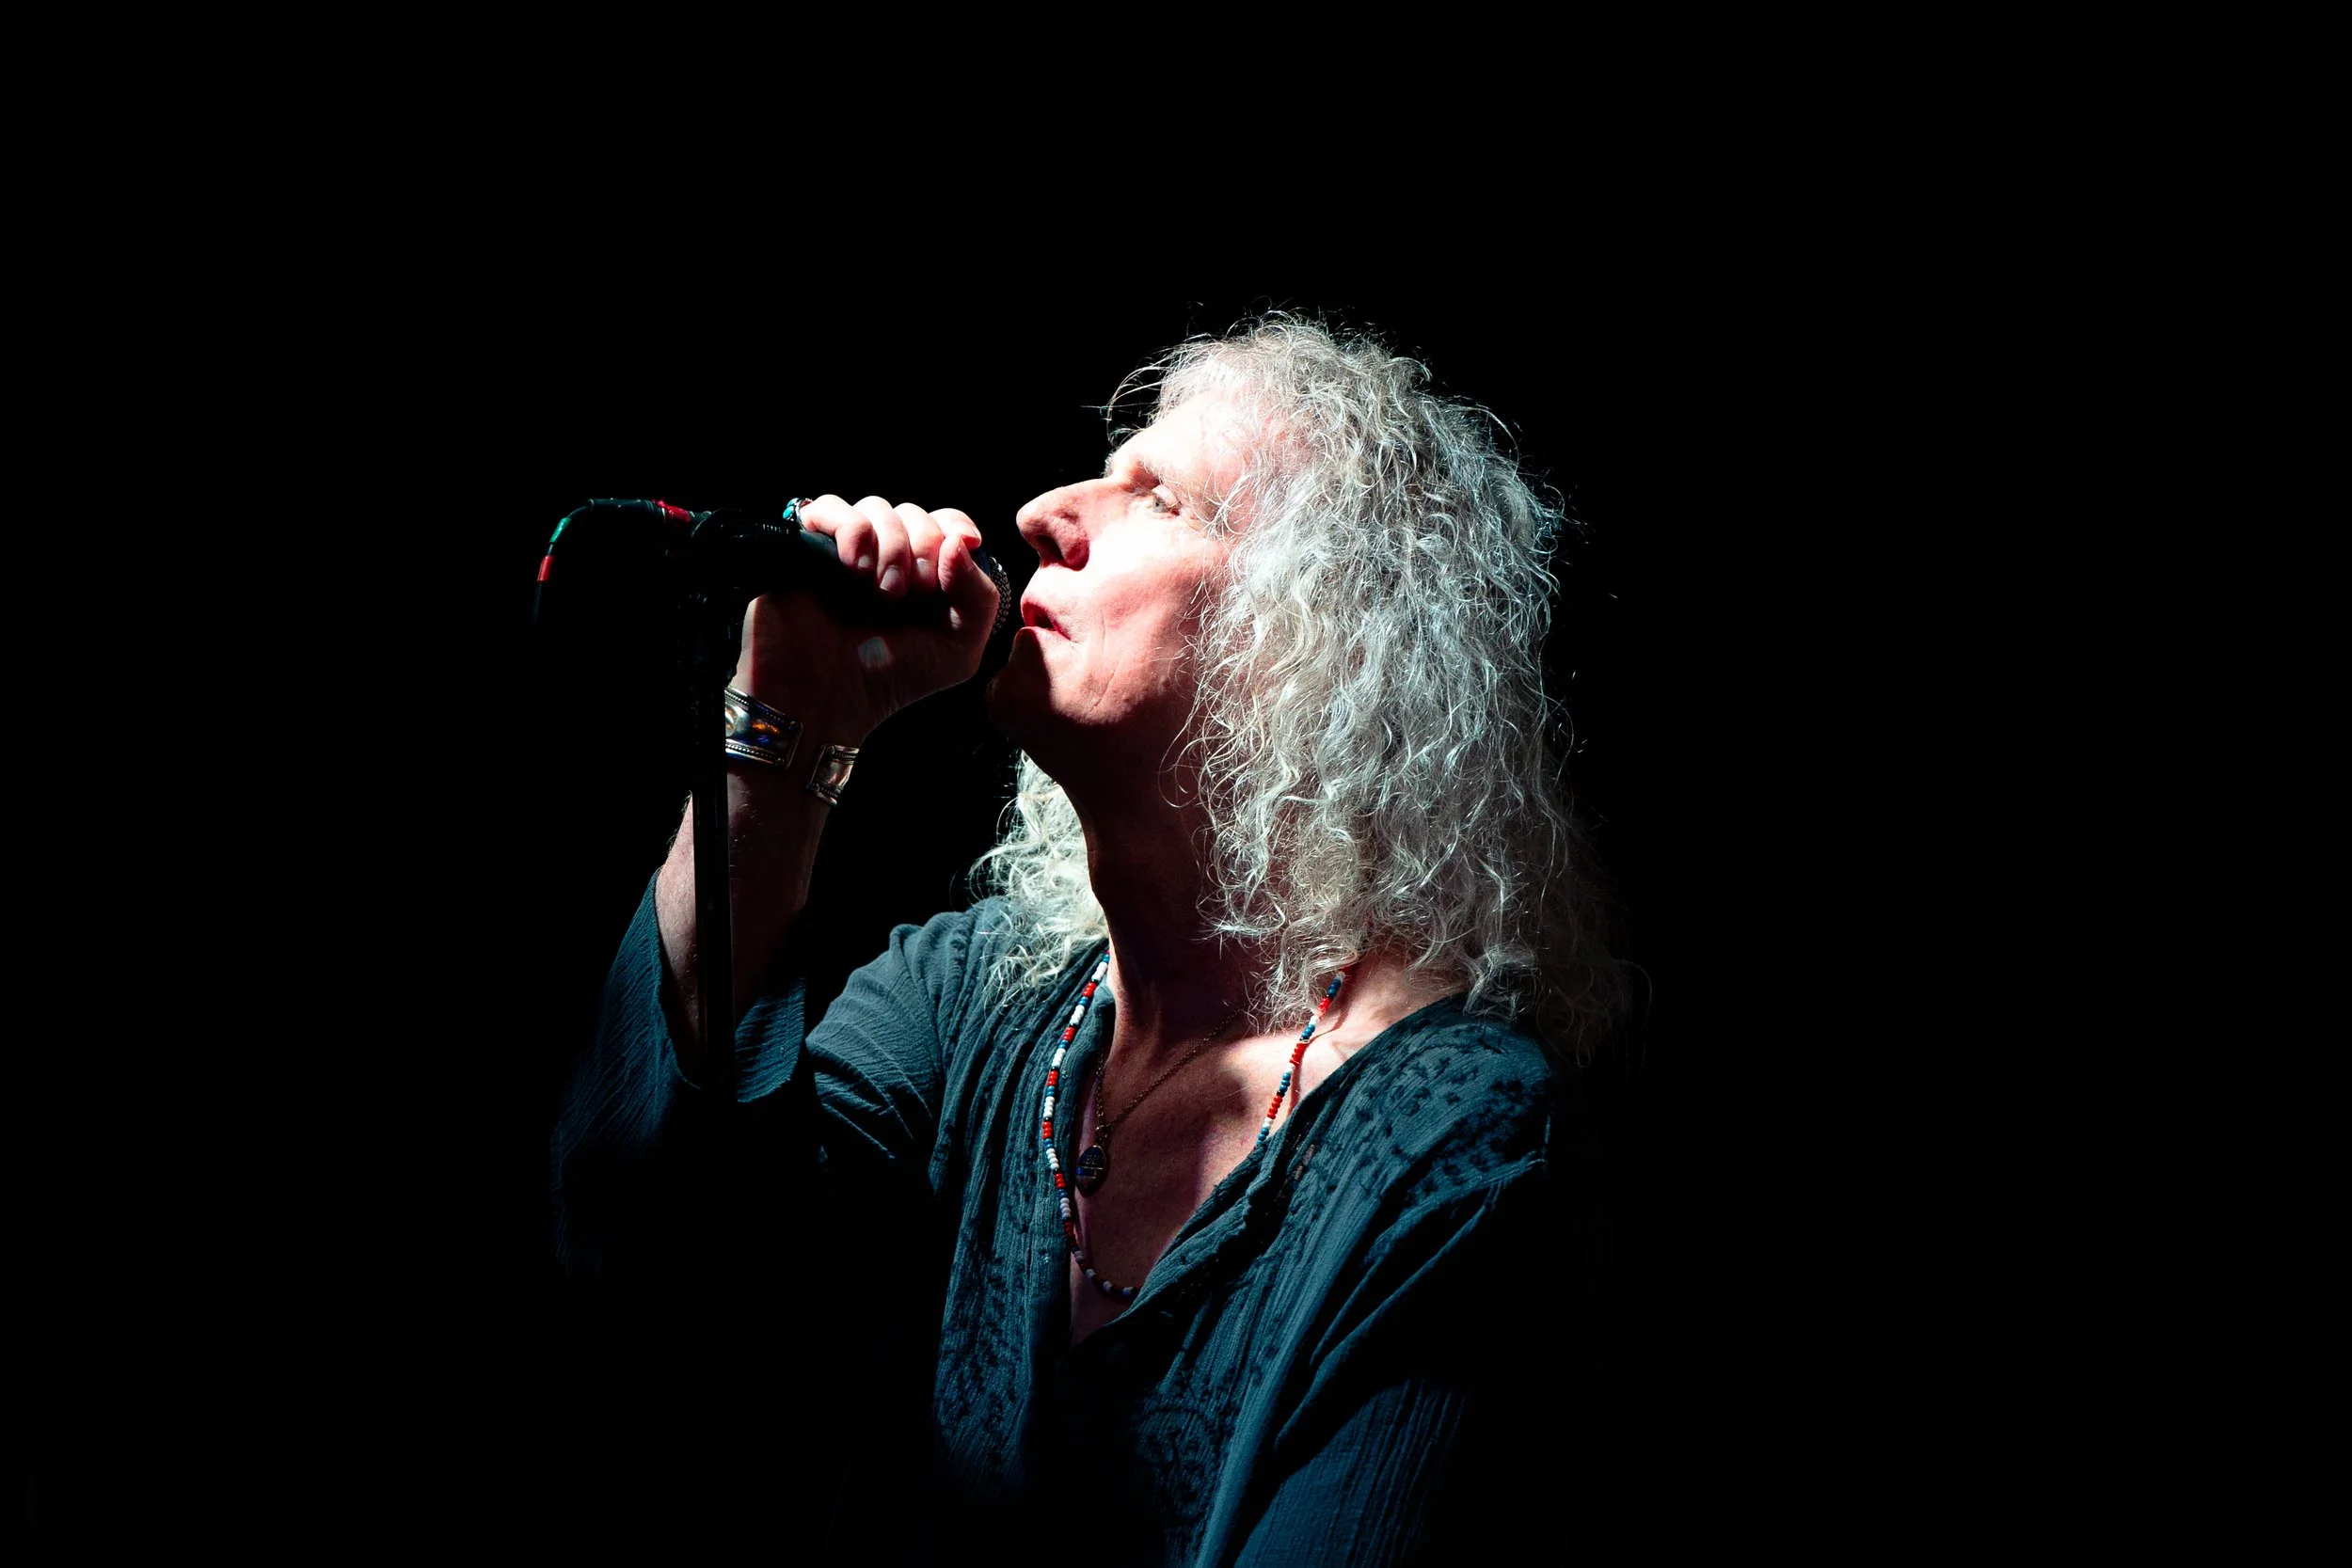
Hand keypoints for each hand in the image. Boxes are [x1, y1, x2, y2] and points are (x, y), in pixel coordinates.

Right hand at [733, 494, 1000, 744]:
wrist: (828, 699)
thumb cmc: (891, 678)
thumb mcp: (957, 649)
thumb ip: (978, 596)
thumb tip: (958, 543)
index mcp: (921, 573)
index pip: (944, 522)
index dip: (955, 526)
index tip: (965, 545)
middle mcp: (883, 556)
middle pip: (912, 513)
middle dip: (923, 544)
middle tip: (914, 590)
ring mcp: (843, 549)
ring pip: (875, 507)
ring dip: (890, 544)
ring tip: (884, 591)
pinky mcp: (803, 546)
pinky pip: (828, 508)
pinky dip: (851, 529)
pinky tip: (855, 567)